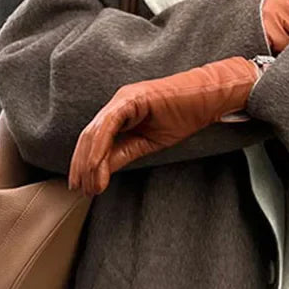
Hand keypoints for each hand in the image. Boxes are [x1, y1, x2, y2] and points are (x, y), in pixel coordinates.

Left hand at [68, 57, 258, 194]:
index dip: (83, 162)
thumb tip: (100, 172)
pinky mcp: (131, 98)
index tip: (82, 185)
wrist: (207, 98)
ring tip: (91, 184)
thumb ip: (122, 154)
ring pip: (95, 131)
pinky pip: (109, 124)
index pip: (93, 139)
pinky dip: (101, 147)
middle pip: (88, 136)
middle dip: (81, 165)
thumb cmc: (183, 116)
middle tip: (81, 189)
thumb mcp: (147, 143)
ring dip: (89, 161)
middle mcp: (117, 103)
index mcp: (119, 112)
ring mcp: (122, 99)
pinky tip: (97, 165)